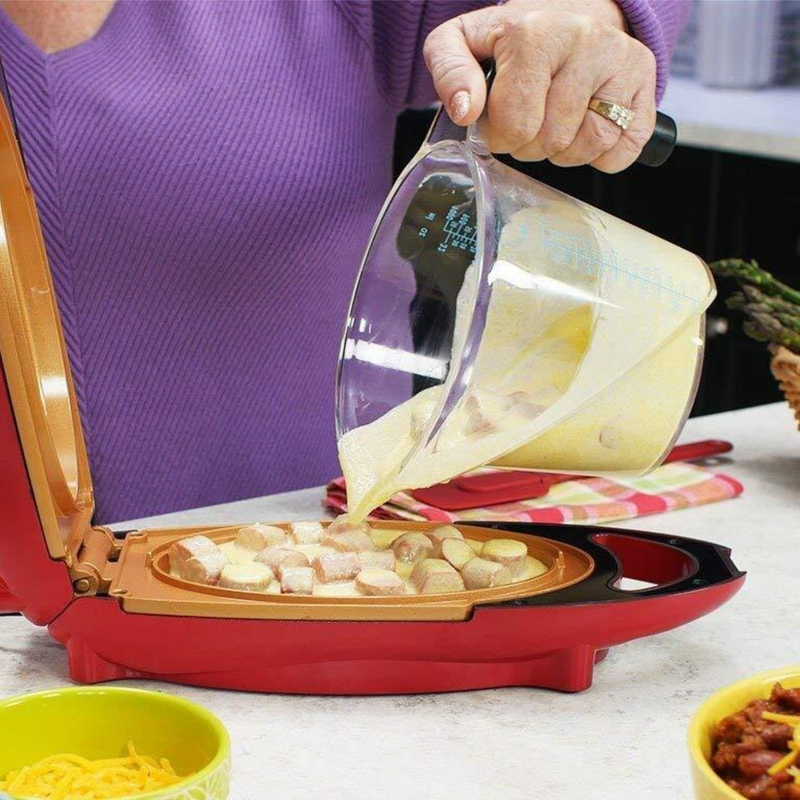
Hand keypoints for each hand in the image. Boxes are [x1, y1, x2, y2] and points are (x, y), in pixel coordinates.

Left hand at [423, 0, 657, 172]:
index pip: (517, 123)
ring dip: (564, 153)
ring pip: (590, 145)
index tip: (498, 122)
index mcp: (535, 33)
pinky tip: (583, 131)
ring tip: (553, 127)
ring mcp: (622, 60)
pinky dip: (601, 156)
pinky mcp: (645, 82)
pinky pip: (624, 149)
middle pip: (552, 139)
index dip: (500, 137)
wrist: (565, 12)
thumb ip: (450, 72)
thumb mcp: (463, 42)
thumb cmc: (511, 38)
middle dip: (530, 145)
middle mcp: (586, 40)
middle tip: (527, 123)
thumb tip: (466, 111)